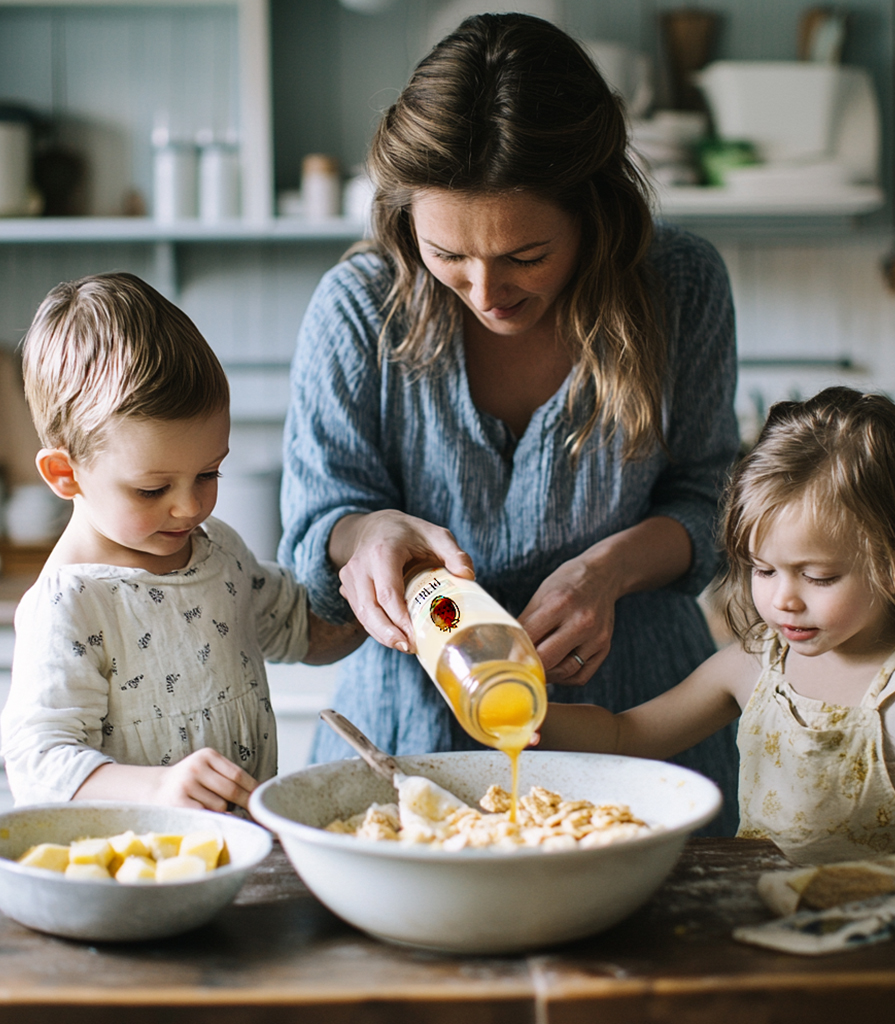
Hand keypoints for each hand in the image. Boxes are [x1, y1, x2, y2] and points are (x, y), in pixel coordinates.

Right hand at [152, 748, 257, 810]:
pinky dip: (213, 818)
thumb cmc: (189, 782)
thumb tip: (255, 795)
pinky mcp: (177, 802)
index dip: (252, 788)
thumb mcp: (207, 769)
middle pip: (231, 790)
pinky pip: (205, 814)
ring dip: (223, 810)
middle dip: (245, 803)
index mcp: (207, 755)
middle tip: (253, 812)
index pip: (237, 774)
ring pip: (220, 805)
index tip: (261, 798)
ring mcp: (185, 784)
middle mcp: (196, 767)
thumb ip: (227, 777)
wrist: (155, 789)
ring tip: (212, 807)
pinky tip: (210, 817)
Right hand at [331, 510, 474, 650]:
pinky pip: (360, 613)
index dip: (399, 619)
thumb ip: (453, 553)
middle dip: (388, 634)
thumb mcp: (435, 535)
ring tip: (404, 646)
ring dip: (381, 634)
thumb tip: (468, 576)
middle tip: (409, 648)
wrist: (376, 525)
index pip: (387, 593)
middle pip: (369, 609)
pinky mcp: (347, 588)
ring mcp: (349, 577)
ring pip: (362, 614)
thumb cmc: (409, 533)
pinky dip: (376, 627)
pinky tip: (394, 636)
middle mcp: (360, 565)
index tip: (415, 637)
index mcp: (382, 552)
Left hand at [517, 551, 619, 685]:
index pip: (530, 637)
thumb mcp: (542, 593)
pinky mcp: (604, 647)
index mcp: (559, 604)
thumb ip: (526, 620)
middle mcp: (581, 622)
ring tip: (536, 669)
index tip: (504, 660)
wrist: (603, 576)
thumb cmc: (568, 583)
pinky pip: (581, 675)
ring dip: (547, 675)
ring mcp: (595, 637)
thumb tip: (509, 646)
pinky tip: (555, 670)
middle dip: (529, 666)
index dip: (514, 651)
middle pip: (547, 659)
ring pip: (565, 672)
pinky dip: (565, 678)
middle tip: (518, 669)